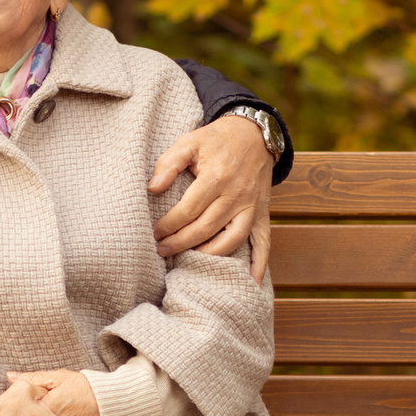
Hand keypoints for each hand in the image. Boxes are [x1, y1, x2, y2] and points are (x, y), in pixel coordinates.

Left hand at [150, 112, 275, 280]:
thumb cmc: (216, 140)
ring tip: (188, 260)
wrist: (254, 133)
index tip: (153, 233)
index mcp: (216, 177)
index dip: (168, 225)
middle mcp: (236, 195)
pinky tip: (250, 282)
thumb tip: (151, 188)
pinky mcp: (262, 213)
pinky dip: (259, 264)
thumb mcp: (189, 142)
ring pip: (231, 240)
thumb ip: (168, 163)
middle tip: (161, 251)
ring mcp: (252, 206)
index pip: (188, 210)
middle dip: (181, 243)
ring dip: (209, 255)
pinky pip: (264, 242)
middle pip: (206, 229)